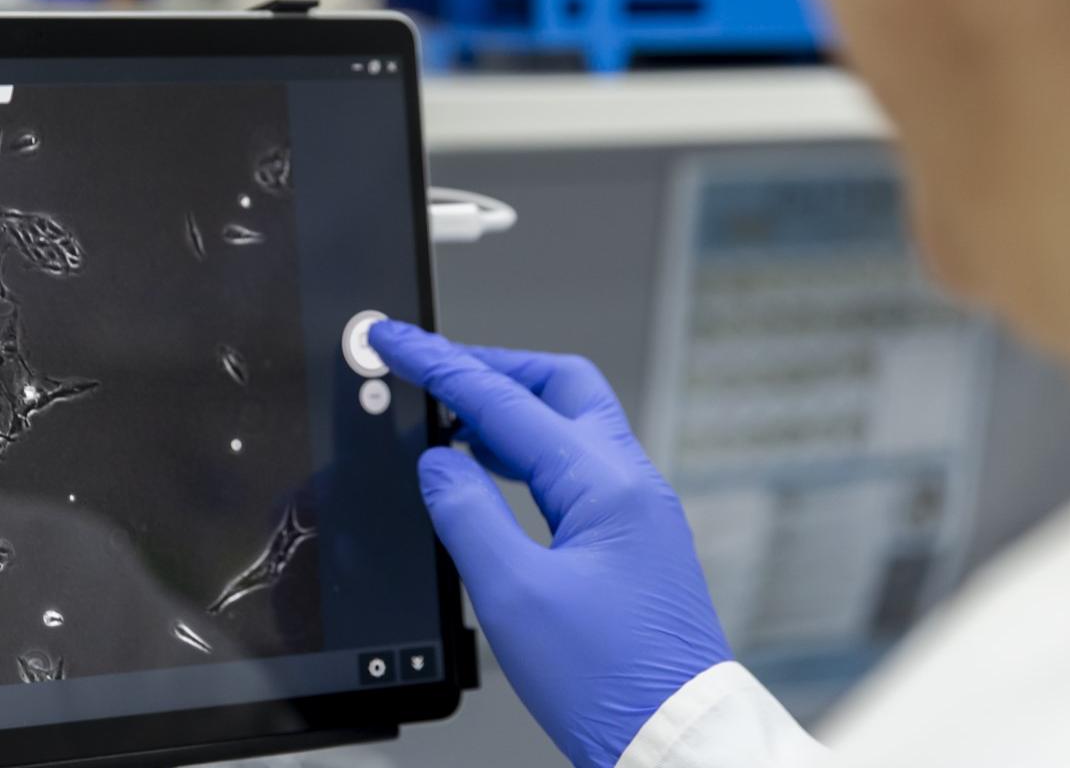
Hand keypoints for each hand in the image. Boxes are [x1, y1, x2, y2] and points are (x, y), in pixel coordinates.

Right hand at [369, 321, 730, 766]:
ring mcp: (638, 513)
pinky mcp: (633, 544)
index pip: (506, 402)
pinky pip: (575, 470)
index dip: (440, 366)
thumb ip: (466, 514)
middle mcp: (631, 486)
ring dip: (508, 413)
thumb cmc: (610, 682)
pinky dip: (526, 456)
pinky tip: (491, 477)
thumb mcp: (513, 594)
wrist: (674, 741)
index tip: (395, 340)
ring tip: (448, 422)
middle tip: (430, 367)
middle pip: (558, 386)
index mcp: (606, 485)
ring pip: (570, 426)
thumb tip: (439, 465)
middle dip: (490, 367)